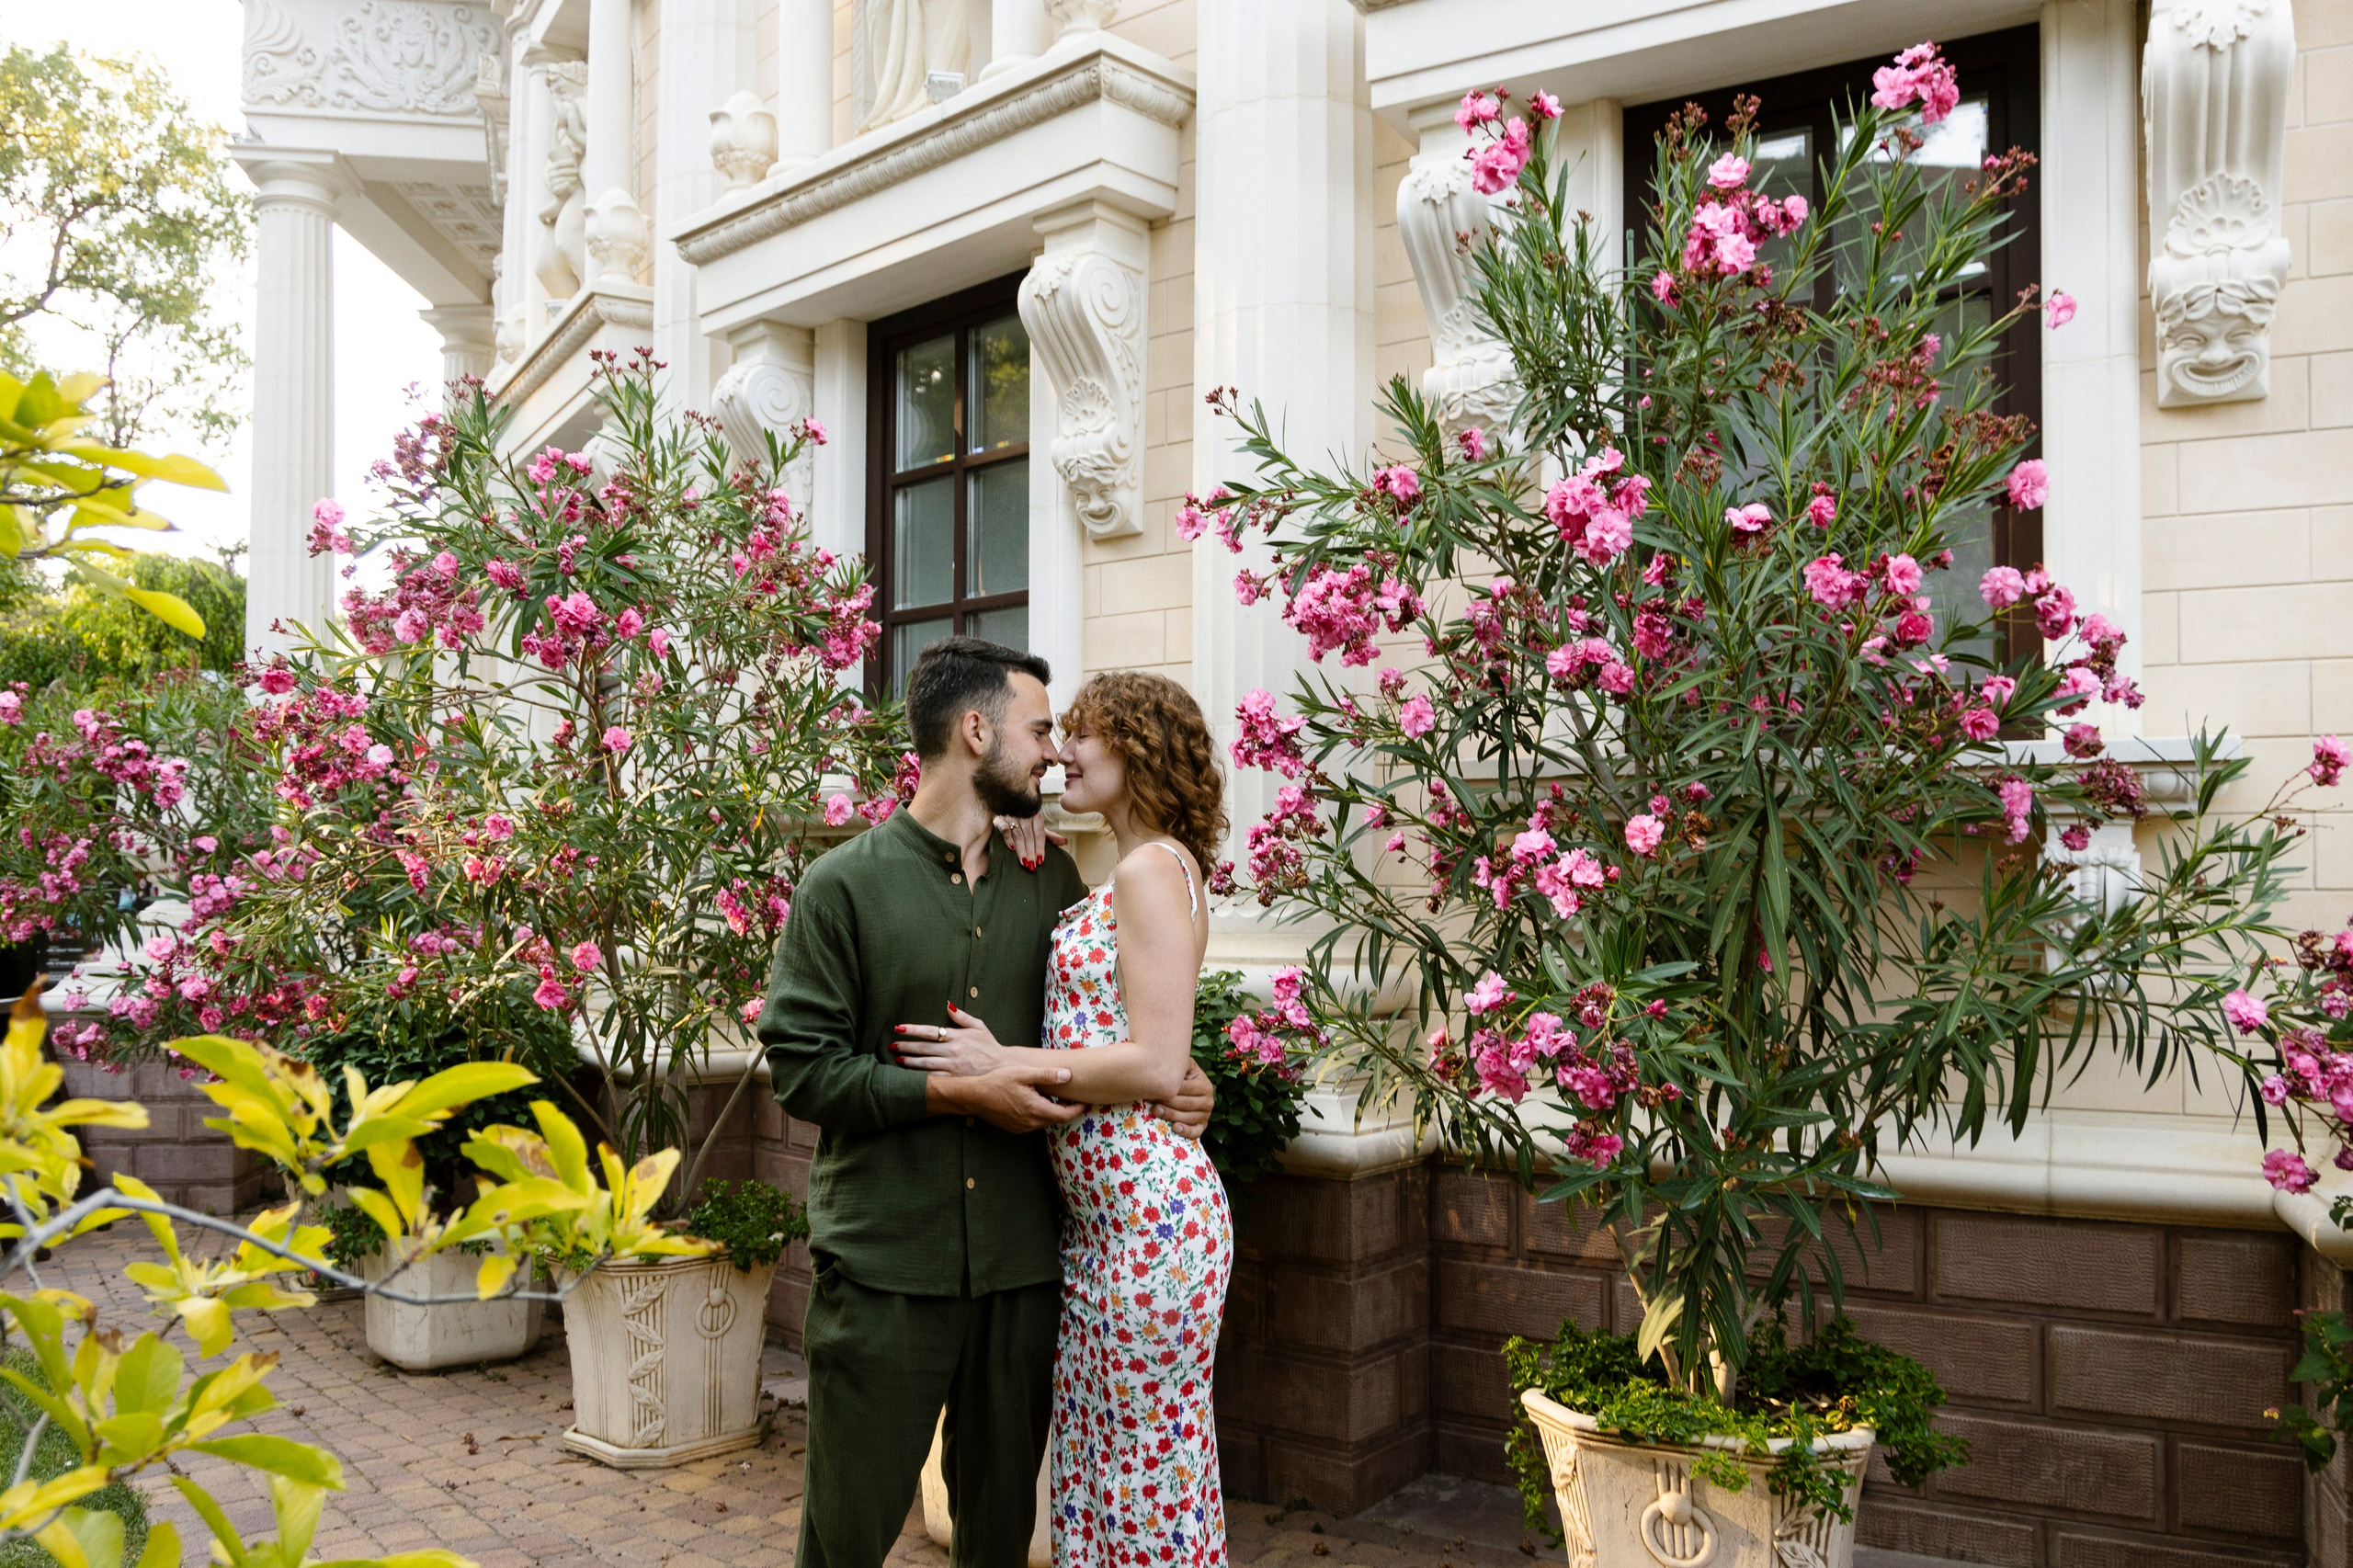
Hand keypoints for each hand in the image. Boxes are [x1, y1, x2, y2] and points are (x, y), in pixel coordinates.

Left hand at [894, 1005, 1007, 1075]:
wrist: (1003, 1067)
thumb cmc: (989, 1046)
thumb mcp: (979, 1026)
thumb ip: (962, 1016)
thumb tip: (947, 1004)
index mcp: (957, 1036)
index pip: (930, 1031)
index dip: (912, 1029)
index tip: (899, 1028)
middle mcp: (953, 1051)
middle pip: (923, 1048)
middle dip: (905, 1046)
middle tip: (891, 1044)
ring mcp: (953, 1066)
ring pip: (925, 1064)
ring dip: (909, 1061)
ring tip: (897, 1058)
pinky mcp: (955, 1079)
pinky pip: (934, 1078)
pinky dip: (920, 1076)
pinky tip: (910, 1074)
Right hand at [927, 1058, 1083, 1133]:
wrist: (974, 1096)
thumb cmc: (998, 1081)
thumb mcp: (1023, 1074)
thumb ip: (1047, 1076)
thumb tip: (1068, 1075)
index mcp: (1035, 1109)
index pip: (1065, 1115)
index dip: (1077, 1109)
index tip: (1085, 1101)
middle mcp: (1030, 1122)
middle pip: (1056, 1120)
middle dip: (1067, 1110)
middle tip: (1074, 1097)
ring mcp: (1022, 1127)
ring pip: (1045, 1122)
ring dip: (1054, 1112)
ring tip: (1058, 1098)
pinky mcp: (1014, 1128)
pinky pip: (1034, 1123)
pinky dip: (1041, 1115)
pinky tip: (1039, 1102)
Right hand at [994, 814, 1069, 872]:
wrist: (1006, 804)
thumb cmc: (1024, 821)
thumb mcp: (1037, 828)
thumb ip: (1050, 836)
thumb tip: (1065, 842)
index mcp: (1036, 816)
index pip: (1040, 834)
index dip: (1041, 847)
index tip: (1041, 861)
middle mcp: (1024, 815)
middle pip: (1029, 836)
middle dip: (1031, 851)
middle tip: (1032, 866)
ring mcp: (1012, 816)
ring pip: (1018, 834)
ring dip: (1021, 849)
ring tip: (1024, 862)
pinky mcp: (999, 819)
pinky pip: (1004, 829)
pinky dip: (1008, 838)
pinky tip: (1011, 848)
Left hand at [1149, 1057, 1214, 1140]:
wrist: (1184, 1091)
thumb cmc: (1178, 1077)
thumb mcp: (1181, 1067)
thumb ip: (1178, 1064)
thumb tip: (1164, 1060)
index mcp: (1204, 1084)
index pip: (1186, 1088)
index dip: (1170, 1088)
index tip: (1153, 1088)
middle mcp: (1208, 1100)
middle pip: (1187, 1103)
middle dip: (1168, 1103)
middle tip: (1152, 1102)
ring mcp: (1206, 1114)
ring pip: (1189, 1117)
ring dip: (1172, 1115)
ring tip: (1156, 1112)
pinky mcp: (1202, 1127)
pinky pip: (1196, 1132)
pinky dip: (1186, 1131)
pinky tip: (1175, 1128)